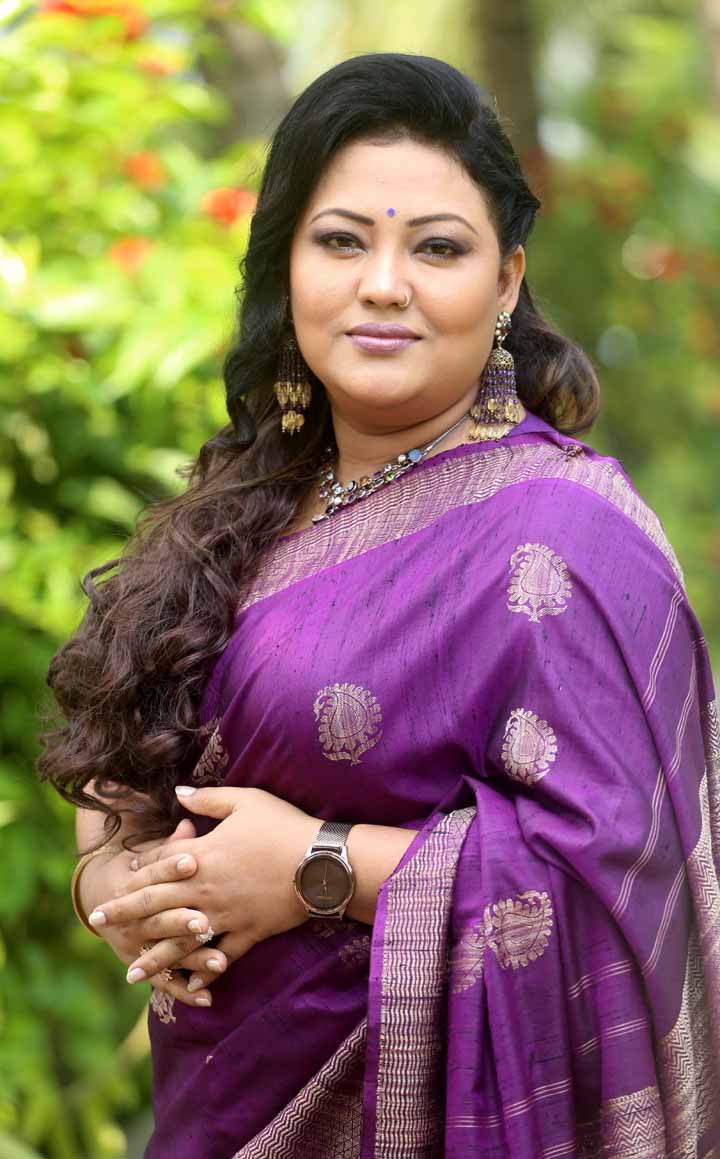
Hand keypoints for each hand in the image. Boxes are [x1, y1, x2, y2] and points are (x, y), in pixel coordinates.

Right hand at [81, 819, 224, 1006]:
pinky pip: (168, 982)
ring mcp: (139, 943)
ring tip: (219, 961)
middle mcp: (134, 916)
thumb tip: (189, 822)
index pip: (153, 870)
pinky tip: (209, 999)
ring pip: (166, 951)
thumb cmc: (140, 869)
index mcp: (133, 880)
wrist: (102, 900)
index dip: (170, 865)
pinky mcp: (147, 966)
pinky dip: (187, 991)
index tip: (193, 860)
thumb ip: (172, 843)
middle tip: (204, 921)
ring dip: (192, 957)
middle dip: (181, 920)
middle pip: (159, 915)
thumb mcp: (150, 852)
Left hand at [91, 786, 319, 991]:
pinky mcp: (249, 934)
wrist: (321, 862)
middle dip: (125, 916)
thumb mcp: (244, 800)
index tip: (116, 882)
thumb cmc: (282, 825)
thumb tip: (178, 792)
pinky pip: (221, 958)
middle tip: (98, 925)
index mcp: (201, 857)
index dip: (134, 876)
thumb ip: (207, 799)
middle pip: (156, 906)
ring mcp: (226, 916)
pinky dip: (205, 974)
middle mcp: (206, 891)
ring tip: (131, 974)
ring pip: (181, 942)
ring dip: (154, 959)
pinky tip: (190, 989)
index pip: (158, 869)